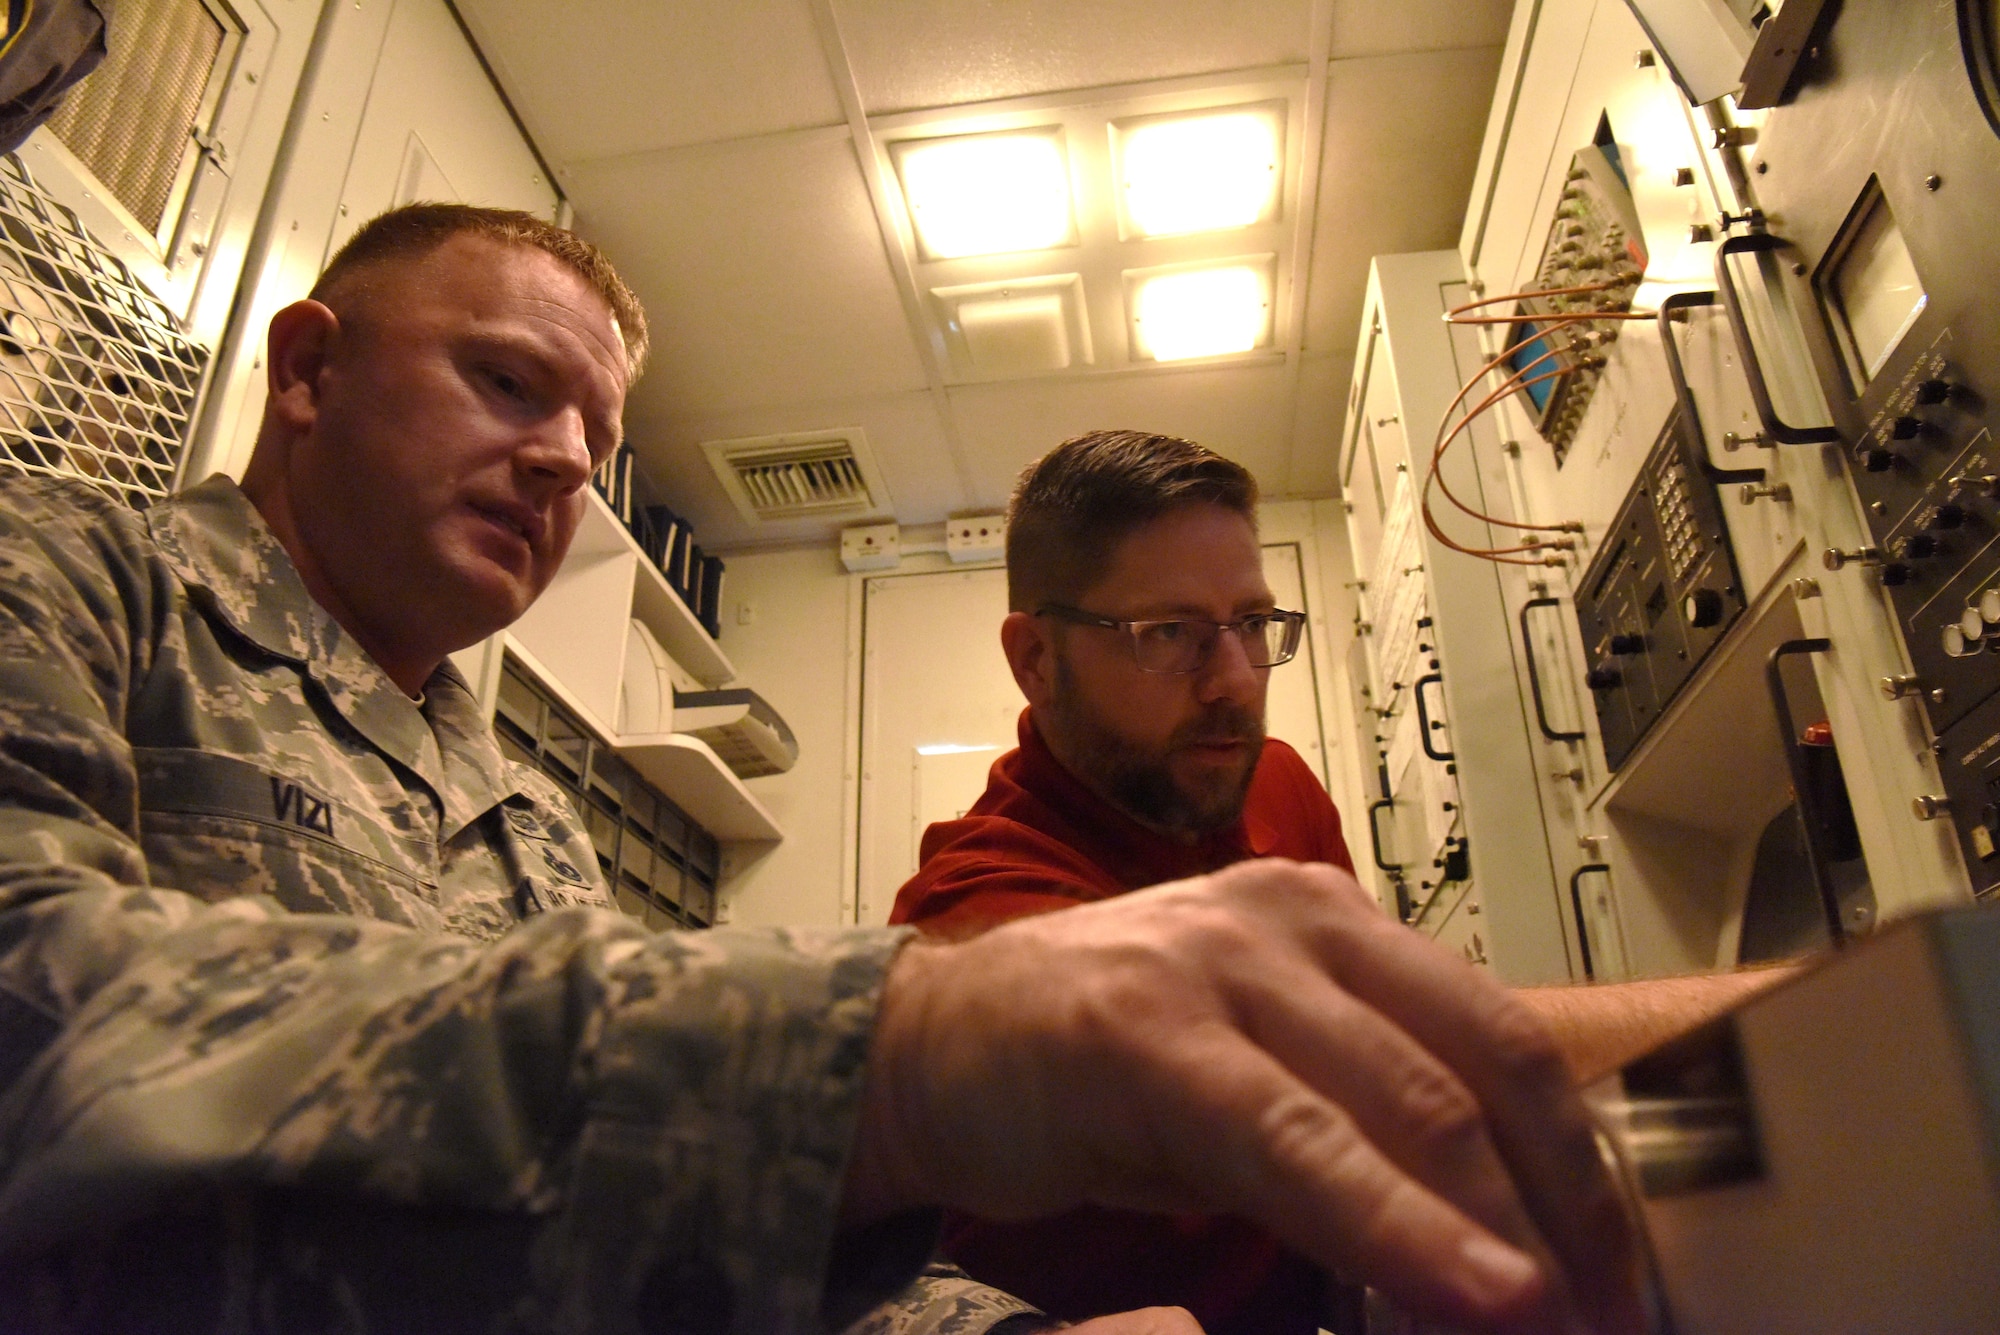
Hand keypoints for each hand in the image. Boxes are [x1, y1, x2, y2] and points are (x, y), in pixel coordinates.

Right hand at [843, 859, 1643, 1334]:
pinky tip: (1469, 1295)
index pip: (1506, 1040)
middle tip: (1610, 1328)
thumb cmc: (1105, 1072)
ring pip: (1411, 1101)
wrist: (933, 1047)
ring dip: (1503, 1237)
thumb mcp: (1264, 1076)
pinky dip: (1398, 1228)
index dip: (1583, 1171)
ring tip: (1555, 1329)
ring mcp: (1222, 964)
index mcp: (1339, 923)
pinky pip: (1299, 1142)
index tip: (1623, 1284)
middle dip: (1566, 1217)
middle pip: (1483, 1069)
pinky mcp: (1148, 1033)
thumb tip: (1506, 1238)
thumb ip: (1368, 1120)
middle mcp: (1296, 920)